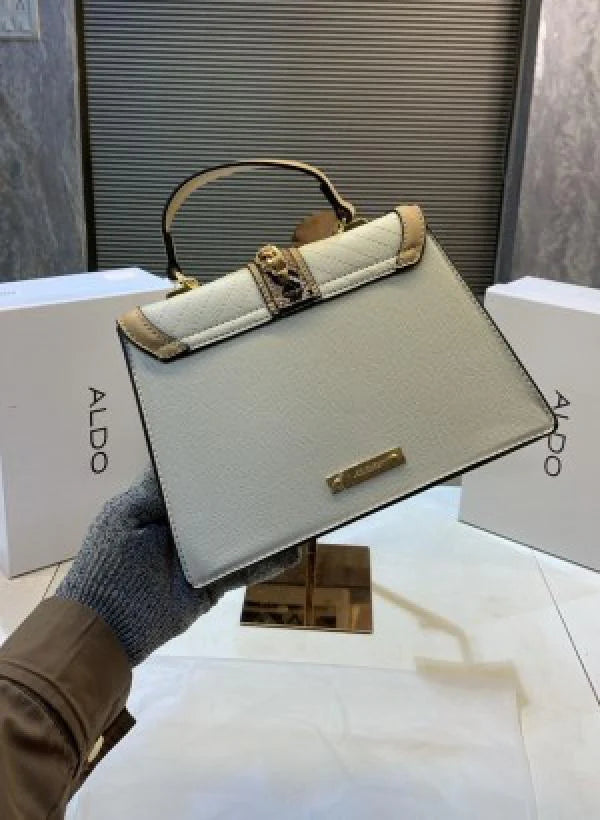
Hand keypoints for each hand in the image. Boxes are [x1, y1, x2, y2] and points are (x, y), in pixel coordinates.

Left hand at [56, 468, 300, 664]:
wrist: (108, 623)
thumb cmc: (111, 561)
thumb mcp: (125, 514)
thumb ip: (154, 488)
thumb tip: (175, 453)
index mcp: (160, 508)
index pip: (191, 481)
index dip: (212, 466)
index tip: (241, 445)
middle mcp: (184, 530)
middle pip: (219, 507)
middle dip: (244, 492)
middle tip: (278, 471)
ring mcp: (201, 557)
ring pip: (237, 537)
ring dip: (262, 527)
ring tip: (295, 508)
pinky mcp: (213, 584)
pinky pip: (243, 570)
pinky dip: (266, 561)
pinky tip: (291, 549)